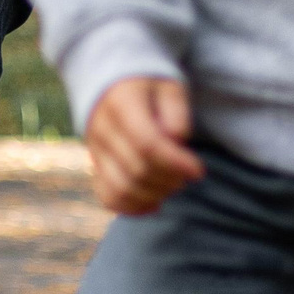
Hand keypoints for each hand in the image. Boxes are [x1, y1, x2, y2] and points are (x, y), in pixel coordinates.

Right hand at [84, 77, 204, 215]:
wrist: (113, 85)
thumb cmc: (150, 86)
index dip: (175, 162)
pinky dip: (132, 208)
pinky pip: (108, 197)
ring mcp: (94, 151)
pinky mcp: (95, 167)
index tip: (199, 171)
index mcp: (121, 103)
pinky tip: (154, 205)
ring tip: (173, 185)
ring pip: (121, 189)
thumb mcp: (170, 87)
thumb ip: (176, 114)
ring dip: (153, 195)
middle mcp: (101, 129)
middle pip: (136, 170)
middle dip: (169, 179)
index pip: (146, 144)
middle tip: (188, 174)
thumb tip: (176, 144)